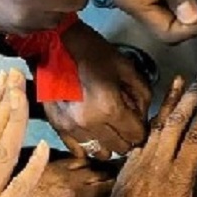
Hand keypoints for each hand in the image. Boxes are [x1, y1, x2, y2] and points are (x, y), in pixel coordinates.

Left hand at [10, 156, 114, 196]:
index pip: (109, 187)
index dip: (121, 186)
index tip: (129, 187)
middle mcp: (72, 181)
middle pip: (101, 172)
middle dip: (112, 174)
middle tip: (123, 175)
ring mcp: (59, 171)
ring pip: (86, 163)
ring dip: (97, 166)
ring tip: (106, 169)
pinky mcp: (47, 167)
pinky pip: (70, 158)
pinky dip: (80, 161)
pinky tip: (84, 164)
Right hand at [43, 22, 151, 159]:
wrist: (53, 44)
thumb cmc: (90, 51)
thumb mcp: (126, 67)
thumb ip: (142, 95)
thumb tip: (143, 116)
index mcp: (109, 107)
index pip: (136, 135)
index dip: (142, 128)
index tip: (139, 120)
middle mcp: (90, 122)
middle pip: (120, 148)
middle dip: (127, 137)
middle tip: (125, 121)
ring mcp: (71, 127)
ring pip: (100, 152)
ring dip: (108, 143)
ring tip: (107, 126)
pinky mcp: (58, 126)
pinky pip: (78, 150)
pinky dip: (89, 144)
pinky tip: (92, 130)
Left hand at [104, 70, 196, 196]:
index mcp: (176, 178)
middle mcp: (157, 163)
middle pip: (176, 122)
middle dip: (191, 96)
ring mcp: (140, 161)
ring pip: (157, 124)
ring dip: (171, 101)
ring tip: (181, 80)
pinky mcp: (128, 165)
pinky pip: (143, 135)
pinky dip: (154, 118)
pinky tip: (160, 111)